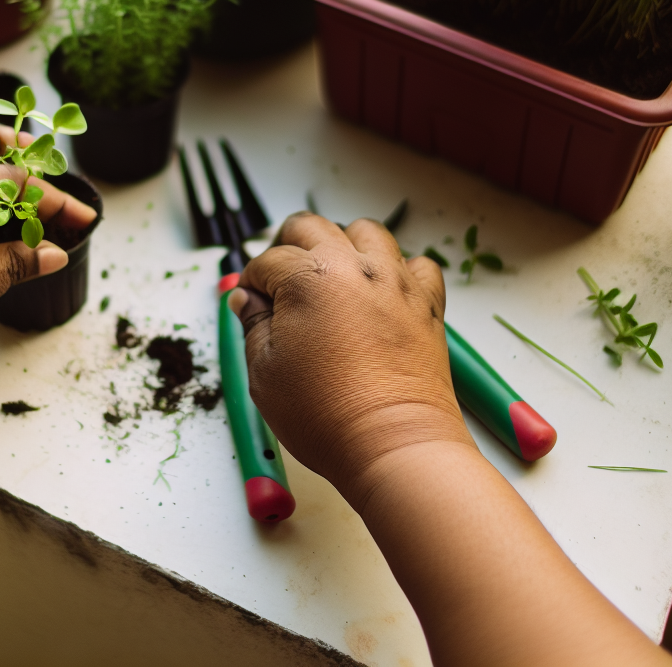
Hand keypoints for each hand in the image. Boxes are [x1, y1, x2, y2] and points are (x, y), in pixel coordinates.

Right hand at [229, 212, 472, 507]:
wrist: (393, 445)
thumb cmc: (326, 415)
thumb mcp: (265, 372)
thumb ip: (252, 325)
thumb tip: (246, 300)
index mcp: (308, 278)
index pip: (268, 261)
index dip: (252, 282)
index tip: (250, 302)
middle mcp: (353, 267)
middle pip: (312, 227)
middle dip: (288, 245)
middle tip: (280, 277)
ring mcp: (394, 281)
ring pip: (367, 232)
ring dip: (344, 243)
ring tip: (332, 274)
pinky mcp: (426, 303)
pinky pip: (418, 264)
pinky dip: (399, 269)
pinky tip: (383, 291)